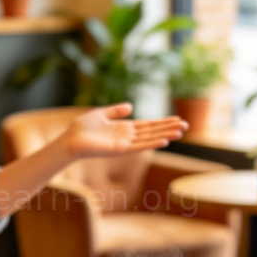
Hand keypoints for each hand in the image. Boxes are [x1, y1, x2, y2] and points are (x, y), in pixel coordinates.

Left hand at [63, 103, 187, 159]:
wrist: (70, 139)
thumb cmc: (82, 128)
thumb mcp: (101, 114)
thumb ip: (116, 111)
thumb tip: (131, 106)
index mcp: (123, 128)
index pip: (147, 125)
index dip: (162, 122)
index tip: (176, 119)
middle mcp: (127, 137)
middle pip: (152, 132)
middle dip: (168, 128)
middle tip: (186, 125)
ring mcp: (125, 144)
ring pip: (150, 139)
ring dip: (165, 135)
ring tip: (181, 132)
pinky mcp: (120, 150)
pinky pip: (139, 147)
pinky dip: (152, 144)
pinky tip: (165, 141)